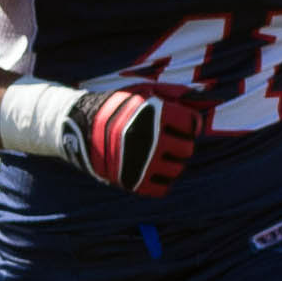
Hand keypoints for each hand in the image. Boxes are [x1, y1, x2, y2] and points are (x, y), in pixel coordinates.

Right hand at [60, 82, 204, 195]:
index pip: (192, 124)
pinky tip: (152, 170)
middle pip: (187, 149)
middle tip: (168, 141)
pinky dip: (161, 181)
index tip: (180, 125)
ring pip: (177, 169)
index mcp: (156, 114)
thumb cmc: (117, 108)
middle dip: (180, 144)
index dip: (189, 124)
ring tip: (158, 154)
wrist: (80, 128)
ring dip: (172, 163)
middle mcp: (152, 139)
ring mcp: (143, 162)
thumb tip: (202, 95)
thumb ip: (173, 93)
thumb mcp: (143, 92)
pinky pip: (162, 188)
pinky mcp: (133, 182)